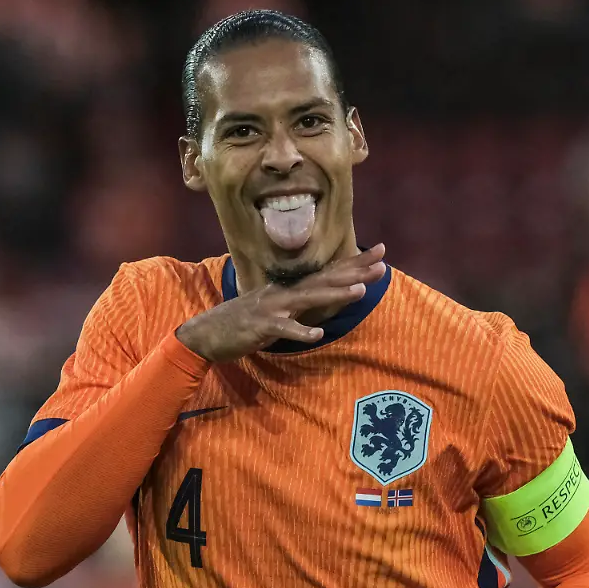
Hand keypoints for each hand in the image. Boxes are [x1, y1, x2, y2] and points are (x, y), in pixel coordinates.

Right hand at [176, 244, 387, 362]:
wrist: (206, 333)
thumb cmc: (244, 324)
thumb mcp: (277, 311)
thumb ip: (299, 305)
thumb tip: (324, 299)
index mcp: (289, 290)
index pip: (328, 272)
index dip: (354, 263)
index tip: (380, 251)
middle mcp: (284, 293)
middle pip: (324, 280)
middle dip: (354, 271)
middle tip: (382, 262)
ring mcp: (272, 308)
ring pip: (307, 299)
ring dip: (333, 295)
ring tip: (359, 290)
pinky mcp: (261, 327)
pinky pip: (283, 330)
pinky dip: (299, 332)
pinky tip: (317, 335)